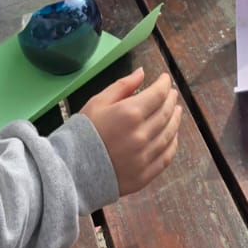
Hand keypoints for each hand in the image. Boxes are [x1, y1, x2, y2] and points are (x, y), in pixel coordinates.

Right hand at [82, 67, 181, 194]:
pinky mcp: (145, 175)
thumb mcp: (98, 102)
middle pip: (166, 113)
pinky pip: (166, 157)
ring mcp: (145, 157)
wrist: (71, 170)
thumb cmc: (83, 132)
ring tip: (176, 111)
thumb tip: (141, 73)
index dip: (164, 84)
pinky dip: (172, 143)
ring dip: (175, 120)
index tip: (165, 79)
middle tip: (172, 94)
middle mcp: (142, 135)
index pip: (157, 94)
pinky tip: (172, 135)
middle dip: (171, 100)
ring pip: (170, 134)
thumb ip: (122, 86)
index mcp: (130, 114)